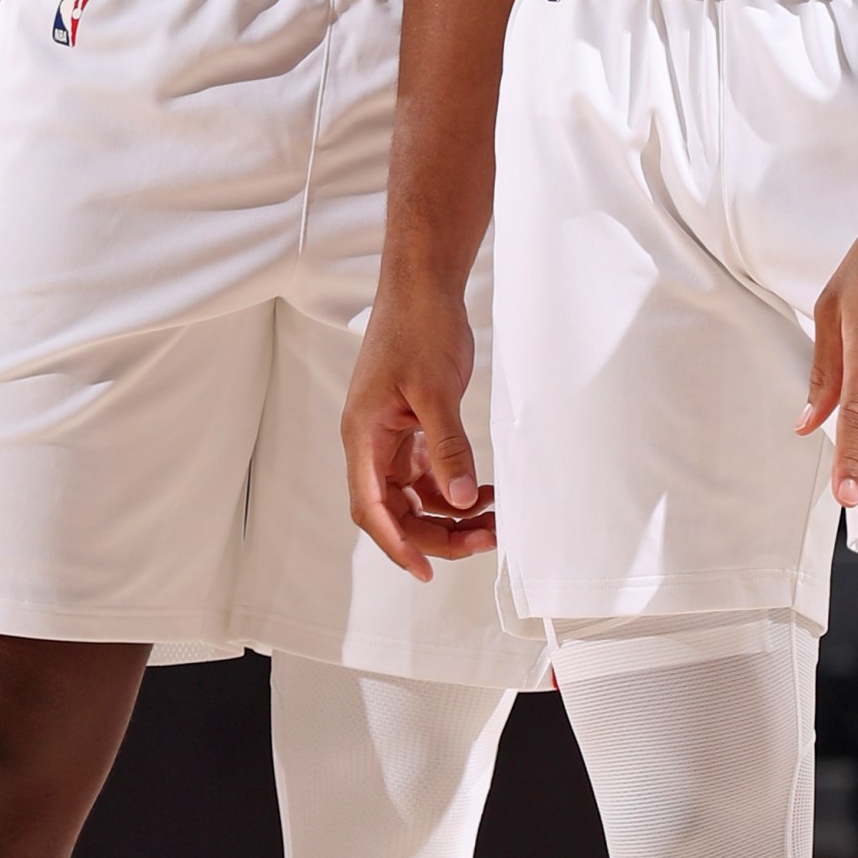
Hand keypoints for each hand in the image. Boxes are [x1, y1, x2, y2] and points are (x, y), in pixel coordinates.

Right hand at [342, 282, 497, 580]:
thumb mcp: (435, 390)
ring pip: (414, 496)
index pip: (372, 508)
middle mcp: (371, 442)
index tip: (426, 572)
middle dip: (436, 533)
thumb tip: (461, 500)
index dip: (397, 544)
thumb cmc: (418, 327)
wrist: (423, 286)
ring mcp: (390, 436)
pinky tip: (484, 492)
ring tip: (494, 521)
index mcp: (363, 436)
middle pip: (395, 510)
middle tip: (485, 540)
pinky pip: (427, 474)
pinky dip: (454, 489)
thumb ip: (446, 447)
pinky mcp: (411, 427)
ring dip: (449, 515)